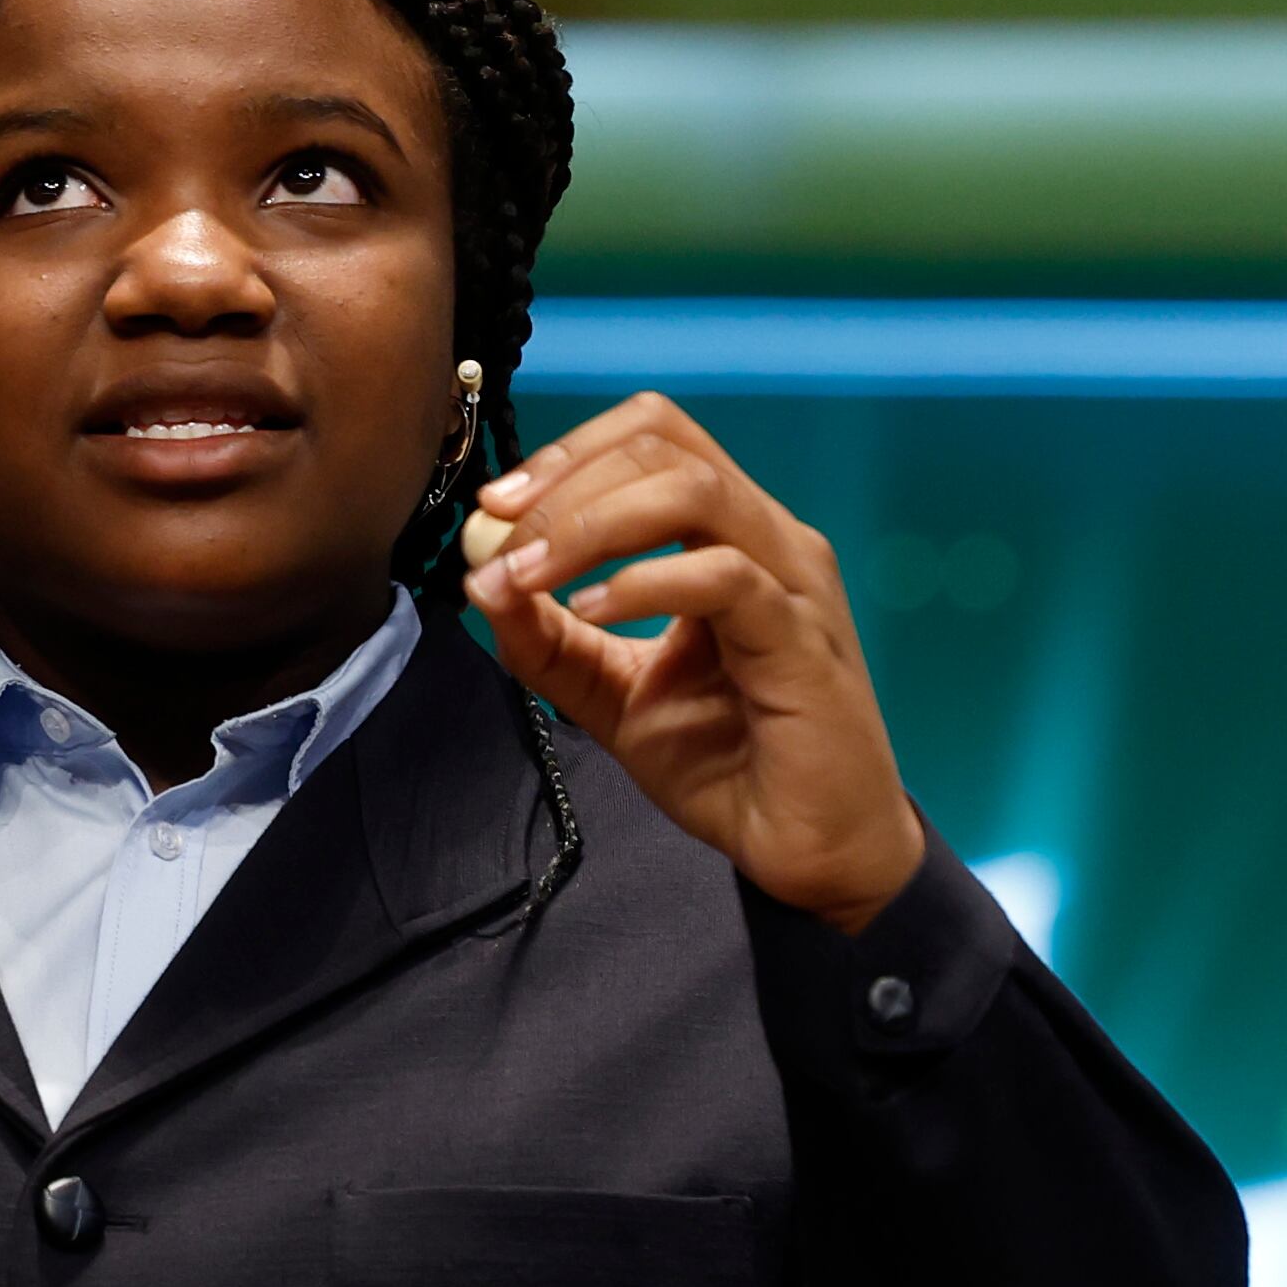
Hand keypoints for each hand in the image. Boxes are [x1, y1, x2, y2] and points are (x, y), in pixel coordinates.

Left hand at [461, 392, 925, 933]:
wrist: (805, 847)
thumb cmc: (725, 761)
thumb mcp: (610, 694)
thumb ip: (547, 641)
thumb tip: (481, 582)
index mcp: (728, 538)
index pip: (655, 439)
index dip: (569, 453)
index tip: (496, 503)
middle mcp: (769, 541)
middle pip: (665, 448)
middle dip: (565, 483)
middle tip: (501, 541)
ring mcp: (792, 583)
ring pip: (694, 491)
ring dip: (589, 522)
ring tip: (528, 574)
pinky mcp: (801, 639)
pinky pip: (722, 577)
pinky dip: (643, 582)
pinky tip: (590, 610)